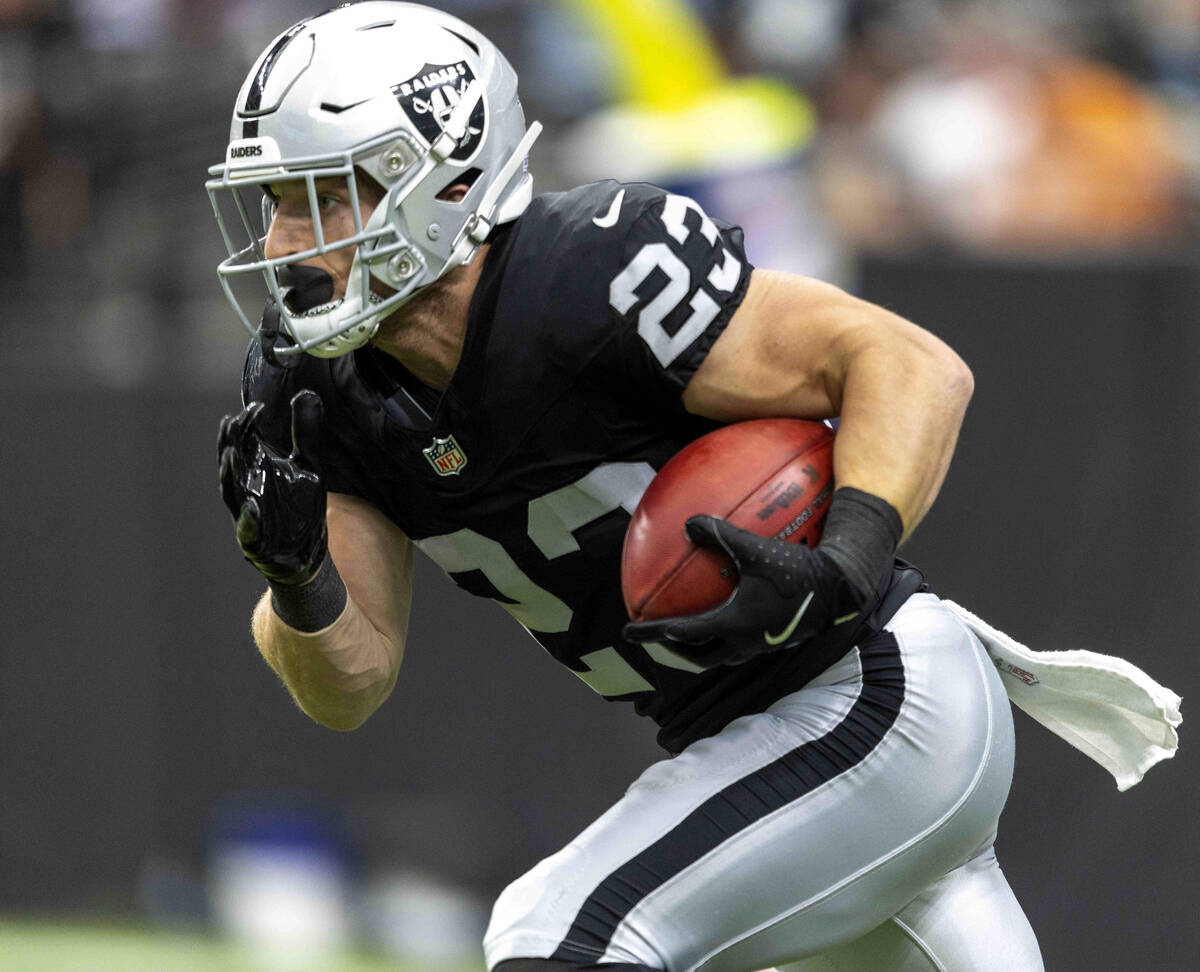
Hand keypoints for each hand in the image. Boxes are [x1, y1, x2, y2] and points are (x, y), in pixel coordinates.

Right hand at [217, 390, 327, 584]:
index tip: (255, 409)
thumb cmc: (300, 507)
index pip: (242, 444)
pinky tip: (252, 506)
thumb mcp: (308, 466)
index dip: (245, 426)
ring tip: (231, 455)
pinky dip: (248, 519)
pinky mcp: (255, 542)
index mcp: (255, 472)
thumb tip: (306, 394)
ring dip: (230, 475)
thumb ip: (305, 433)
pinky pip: (248, 531)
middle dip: (229, 445)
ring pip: (231, 494)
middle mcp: (246, 491)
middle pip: (231, 465)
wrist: (307, 552)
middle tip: (231, 423)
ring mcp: (247, 517)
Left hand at [622, 515, 860, 667]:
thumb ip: (720, 534)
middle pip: (699, 656)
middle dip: (674, 650)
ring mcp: (762, 645)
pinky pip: (741, 643)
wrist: (842, 588)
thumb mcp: (755, 548)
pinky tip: (730, 612)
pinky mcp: (776, 639)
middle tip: (657, 637)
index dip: (651, 633)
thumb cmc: (798, 569)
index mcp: (732, 625)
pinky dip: (724, 635)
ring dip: (700, 646)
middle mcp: (744, 643)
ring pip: (721, 655)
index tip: (627, 632)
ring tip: (688, 633)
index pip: (681, 633)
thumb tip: (688, 523)